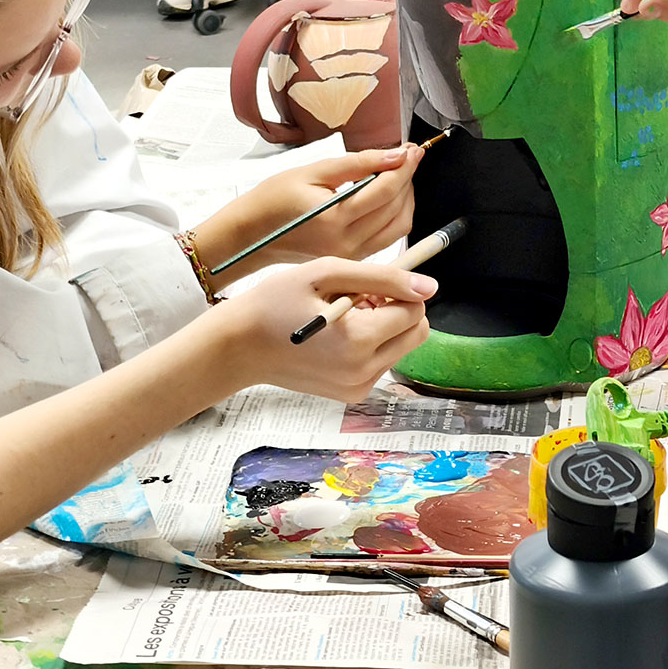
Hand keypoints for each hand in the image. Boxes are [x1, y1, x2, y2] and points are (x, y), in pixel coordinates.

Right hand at [198, 145, 421, 287]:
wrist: (252, 235)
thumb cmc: (274, 199)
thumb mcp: (312, 171)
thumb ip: (356, 164)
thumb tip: (394, 156)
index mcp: (334, 218)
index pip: (385, 190)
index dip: (404, 167)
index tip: (412, 149)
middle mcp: (346, 241)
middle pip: (397, 208)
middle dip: (407, 180)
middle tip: (406, 158)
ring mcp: (351, 254)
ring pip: (400, 226)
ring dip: (407, 198)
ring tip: (398, 176)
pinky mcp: (353, 259)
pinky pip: (388, 238)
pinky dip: (396, 215)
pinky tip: (388, 197)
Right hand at [211, 257, 434, 401]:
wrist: (237, 347)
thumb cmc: (275, 303)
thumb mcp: (326, 274)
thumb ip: (383, 278)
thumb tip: (430, 287)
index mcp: (359, 340)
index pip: (415, 311)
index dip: (397, 291)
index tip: (366, 286)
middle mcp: (364, 371)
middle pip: (417, 333)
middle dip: (399, 310)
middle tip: (360, 298)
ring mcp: (358, 387)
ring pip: (402, 347)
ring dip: (385, 326)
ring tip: (344, 315)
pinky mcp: (352, 394)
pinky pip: (382, 362)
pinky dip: (371, 344)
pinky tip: (339, 334)